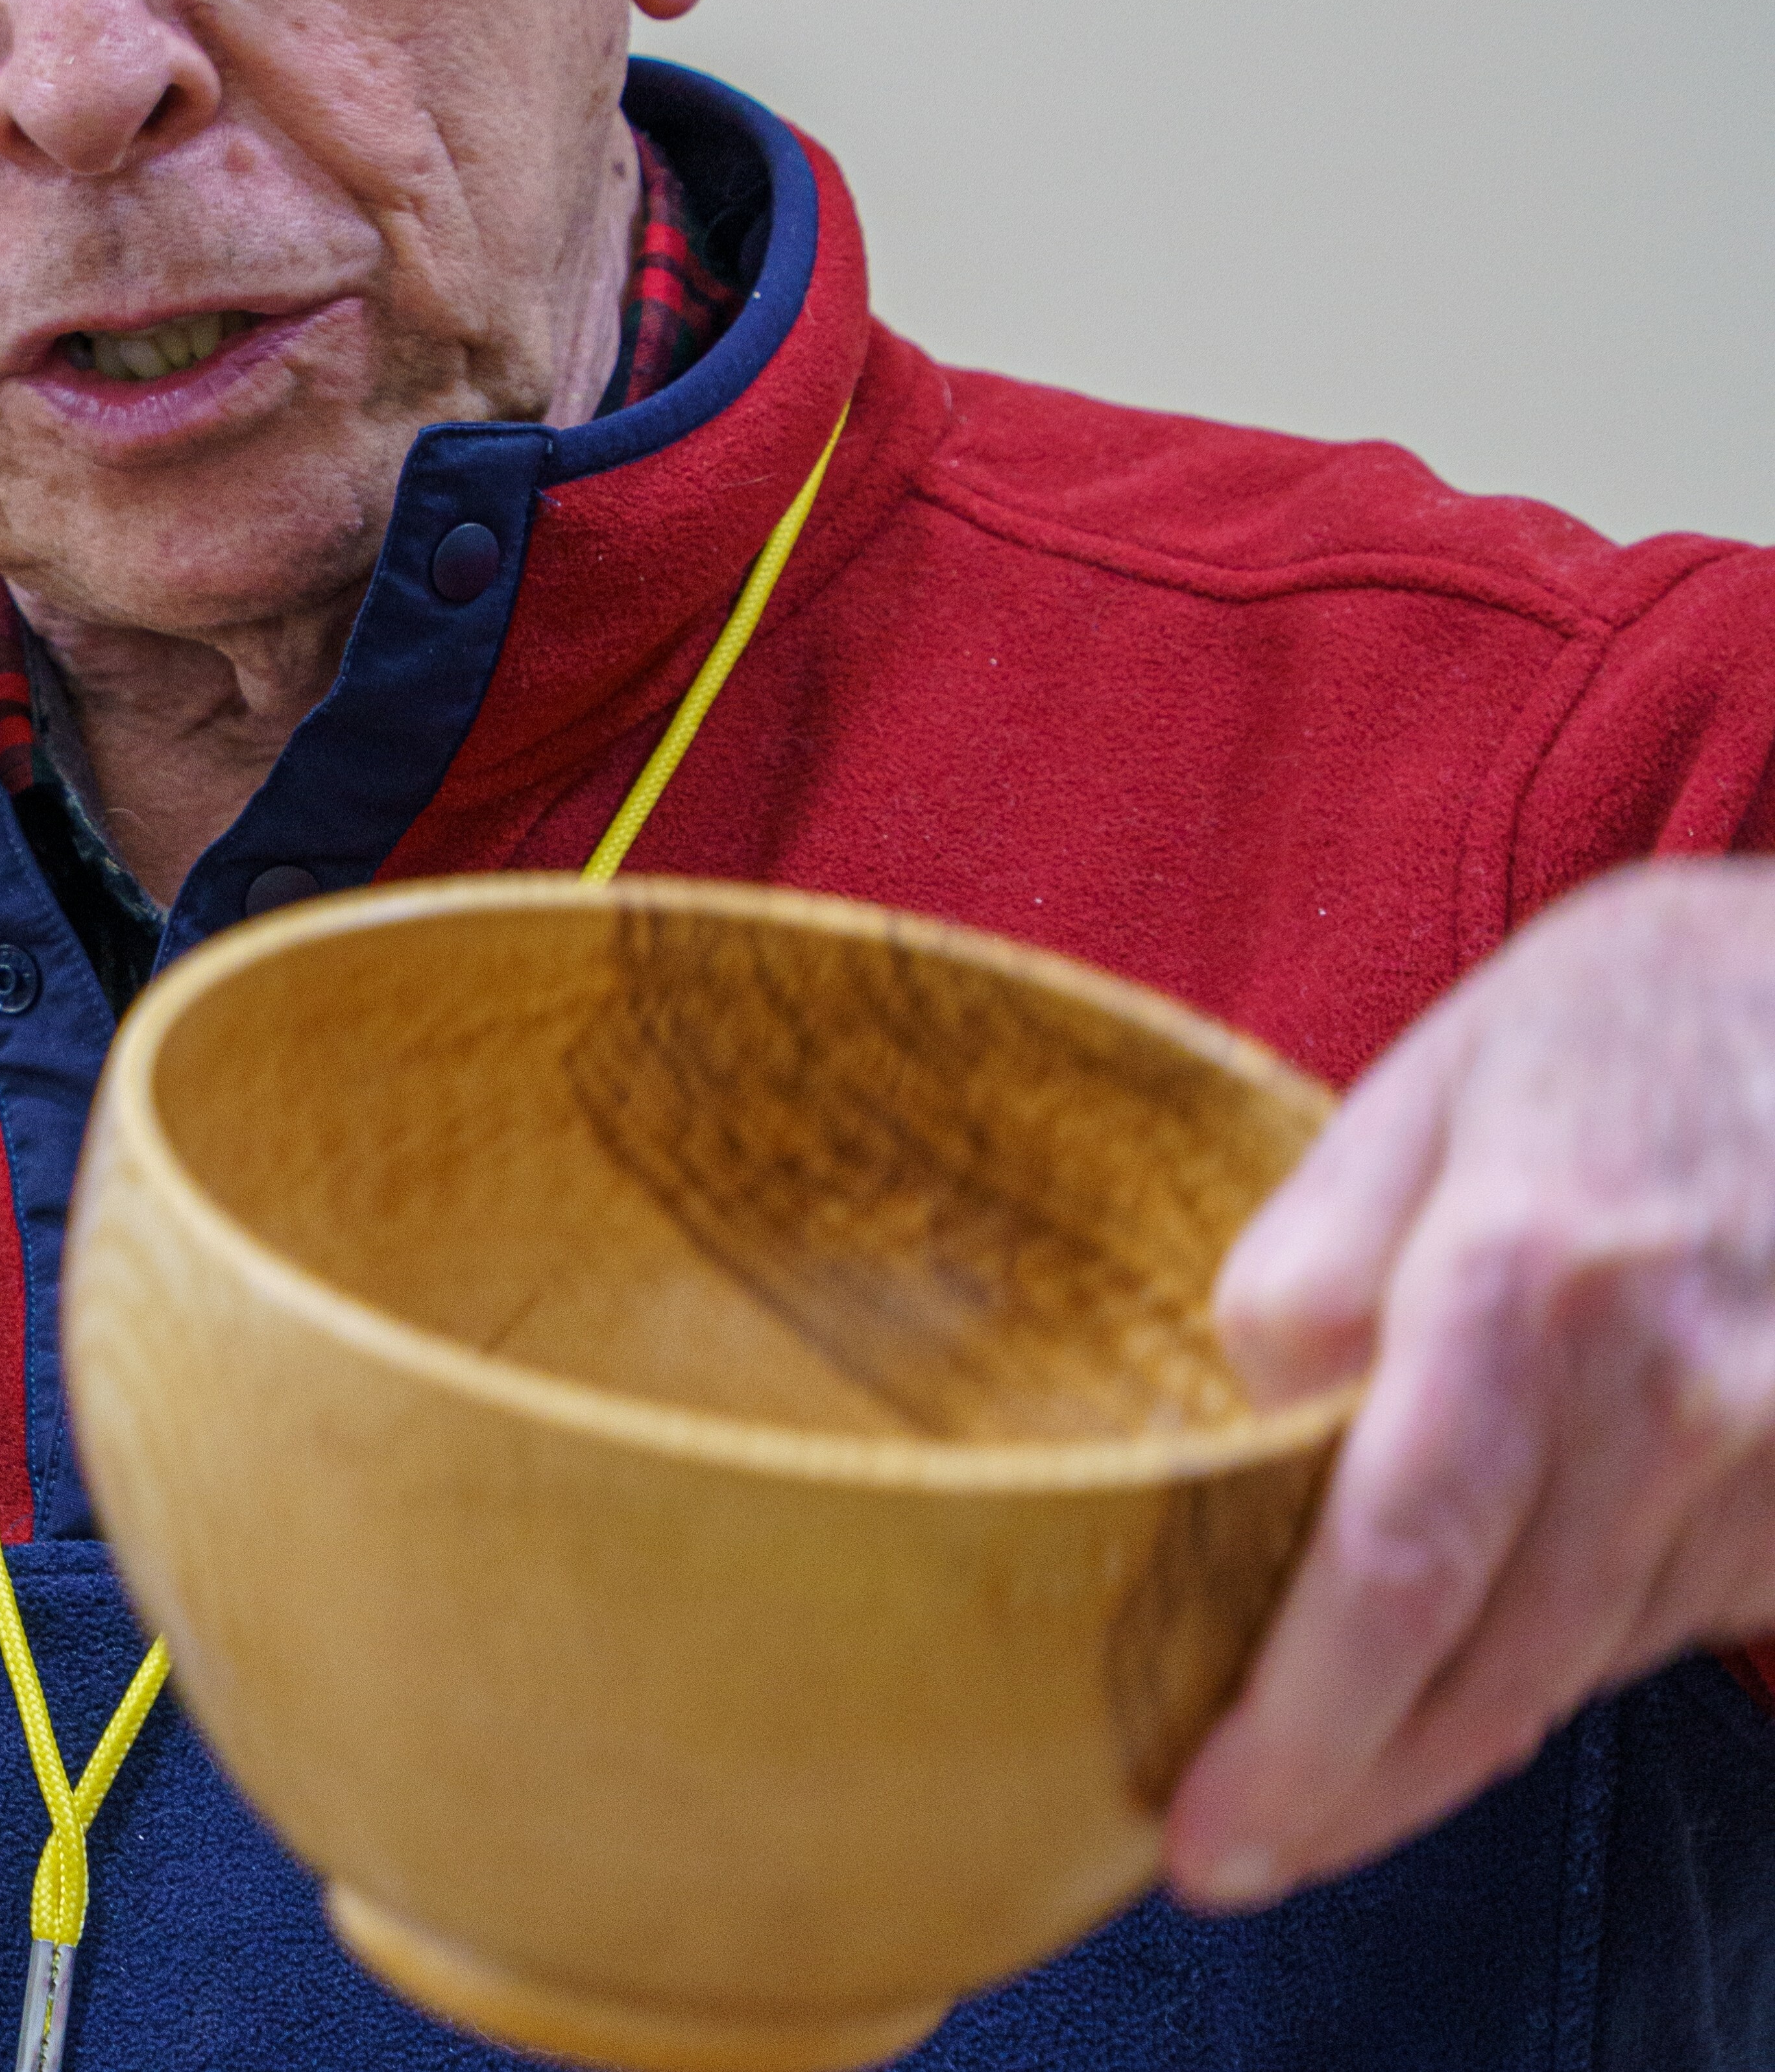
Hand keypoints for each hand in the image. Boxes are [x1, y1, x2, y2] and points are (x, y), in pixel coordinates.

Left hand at [1167, 858, 1774, 1909]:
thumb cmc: (1620, 1027)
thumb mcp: (1431, 1081)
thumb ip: (1318, 1252)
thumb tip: (1247, 1410)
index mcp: (1529, 1275)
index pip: (1397, 1563)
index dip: (1300, 1731)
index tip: (1206, 1832)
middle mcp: (1675, 1393)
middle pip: (1491, 1664)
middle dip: (1351, 1790)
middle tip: (1231, 1854)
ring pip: (1581, 1663)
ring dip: (1447, 1738)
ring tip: (1324, 1774)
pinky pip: (1670, 1619)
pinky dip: (1563, 1651)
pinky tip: (1478, 1650)